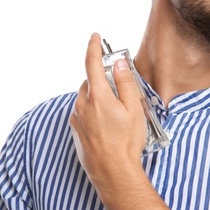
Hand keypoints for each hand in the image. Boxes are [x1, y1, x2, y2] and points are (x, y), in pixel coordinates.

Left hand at [69, 33, 184, 209]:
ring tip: (115, 115)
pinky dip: (91, 112)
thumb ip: (125, 82)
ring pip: (85, 99)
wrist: (113, 172)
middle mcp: (82, 104)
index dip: (93, 47)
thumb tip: (119, 64)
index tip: (95, 37)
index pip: (92, 63)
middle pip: (90, 82)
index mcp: (97, 95)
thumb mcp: (133, 109)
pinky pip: (82, 113)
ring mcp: (77, 118)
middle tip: (118, 90)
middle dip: (102, 81)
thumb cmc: (126, 142)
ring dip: (97, 98)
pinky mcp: (76, 131)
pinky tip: (105, 126)